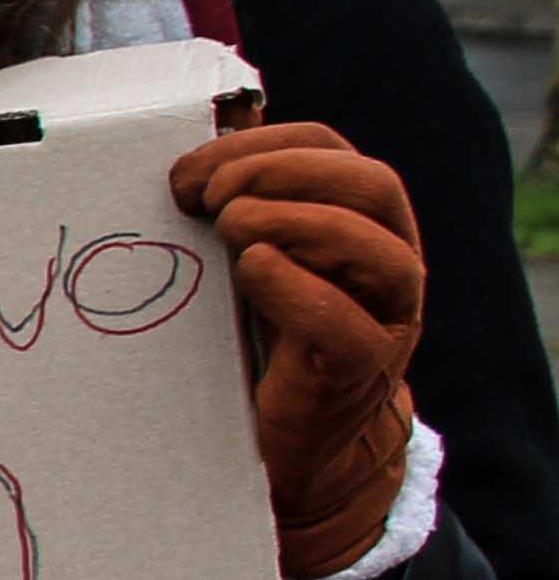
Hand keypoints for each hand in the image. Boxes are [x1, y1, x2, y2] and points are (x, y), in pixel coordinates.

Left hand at [171, 120, 424, 579]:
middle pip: (370, 185)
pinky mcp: (360, 371)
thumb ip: (234, 201)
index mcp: (359, 218)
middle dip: (280, 173)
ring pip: (378, 250)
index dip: (260, 143)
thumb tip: (193, 140)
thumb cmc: (262, 333)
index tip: (190, 171)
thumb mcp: (247, 256)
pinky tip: (252, 270)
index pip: (330, 147)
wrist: (296, 438)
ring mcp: (386, 317)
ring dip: (294, 222)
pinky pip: (347, 326)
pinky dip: (296, 288)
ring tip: (229, 229)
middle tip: (209, 198)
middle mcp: (389, 259)